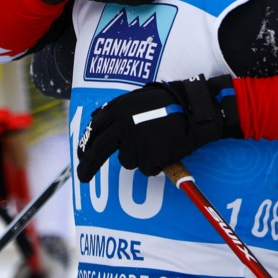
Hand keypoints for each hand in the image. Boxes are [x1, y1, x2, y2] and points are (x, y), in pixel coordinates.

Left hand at [76, 74, 242, 181]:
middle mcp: (123, 124)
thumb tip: (97, 120)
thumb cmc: (171, 103)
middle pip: (99, 150)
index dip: (86, 144)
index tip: (81, 155)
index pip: (95, 129)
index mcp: (120, 108)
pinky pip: (146, 168)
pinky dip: (155, 164)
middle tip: (82, 178)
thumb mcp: (139, 98)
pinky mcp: (149, 155)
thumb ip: (119, 109)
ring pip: (127, 161)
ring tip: (157, 143)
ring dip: (139, 157)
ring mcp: (136, 141)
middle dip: (88, 166)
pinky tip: (166, 150)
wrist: (195, 109)